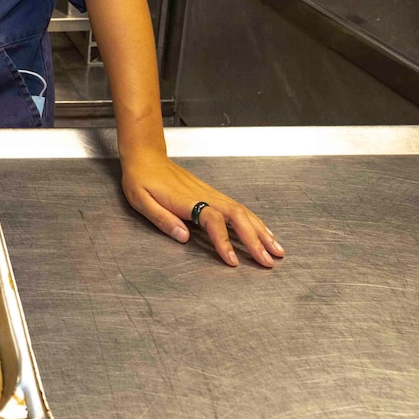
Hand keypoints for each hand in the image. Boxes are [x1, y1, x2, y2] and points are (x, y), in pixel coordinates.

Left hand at [119, 154, 284, 267]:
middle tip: (269, 261)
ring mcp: (211, 193)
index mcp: (187, 200)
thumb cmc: (141, 179)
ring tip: (276, 250)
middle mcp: (204, 195)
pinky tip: (263, 232)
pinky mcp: (212, 193)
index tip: (232, 261)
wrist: (146, 156)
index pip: (212, 221)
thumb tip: (183, 237)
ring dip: (261, 231)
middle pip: (237, 216)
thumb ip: (162, 219)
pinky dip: (255, 221)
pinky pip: (238, 208)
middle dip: (256, 240)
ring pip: (243, 212)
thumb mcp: (142, 201)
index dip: (224, 241)